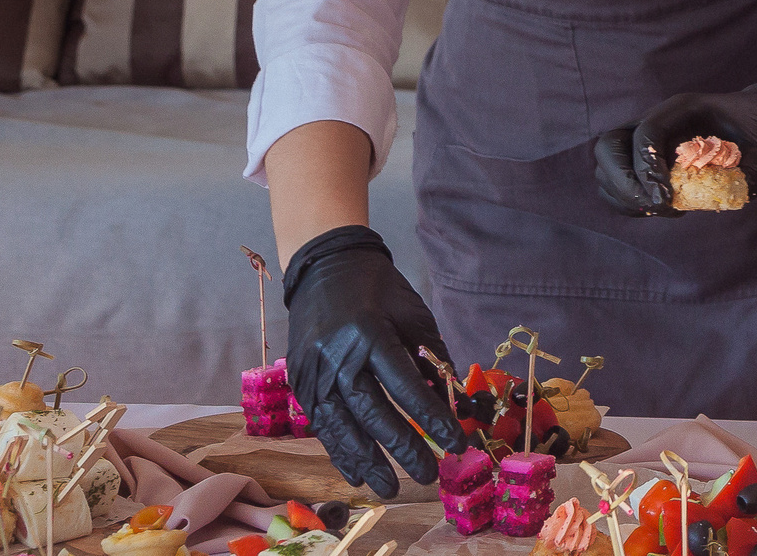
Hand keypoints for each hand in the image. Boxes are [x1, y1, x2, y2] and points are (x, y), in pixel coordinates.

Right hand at [282, 225, 463, 496]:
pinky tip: (356, 474)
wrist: (325, 268)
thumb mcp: (414, 314)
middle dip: (402, 448)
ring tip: (389, 487)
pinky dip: (340, 451)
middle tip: (428, 475)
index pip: (406, 387)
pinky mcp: (300, 383)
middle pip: (373, 413)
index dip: (432, 418)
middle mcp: (337, 358)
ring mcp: (313, 373)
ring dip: (367, 461)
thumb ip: (431, 358)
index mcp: (370, 334)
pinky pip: (322, 424)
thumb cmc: (379, 290)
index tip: (456, 443)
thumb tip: (452, 402)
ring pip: (342, 427)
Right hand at [592, 80, 756, 215]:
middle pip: (610, 146)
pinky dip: (628, 202)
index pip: (647, 131)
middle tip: (657, 207)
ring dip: (625, 196)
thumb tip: (734, 197)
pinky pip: (615, 183)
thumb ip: (753, 172)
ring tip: (665, 209)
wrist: (754, 125)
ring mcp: (642, 140)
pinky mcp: (641, 161)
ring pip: (606, 167)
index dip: (647, 165)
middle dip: (623, 183)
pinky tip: (661, 208)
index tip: (666, 198)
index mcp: (681, 109)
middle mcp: (655, 121)